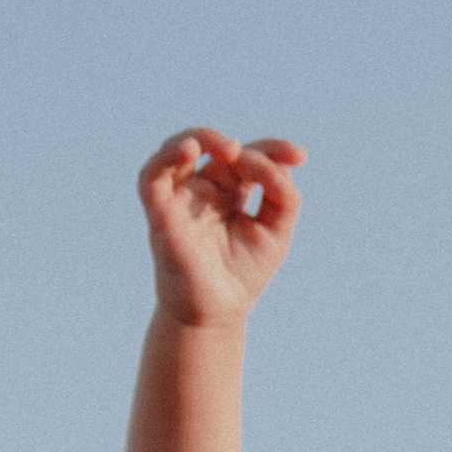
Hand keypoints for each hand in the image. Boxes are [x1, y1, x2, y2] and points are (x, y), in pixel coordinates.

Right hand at [139, 129, 306, 329]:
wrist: (218, 313)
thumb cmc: (242, 274)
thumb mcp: (275, 234)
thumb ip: (282, 199)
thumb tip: (284, 167)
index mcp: (228, 192)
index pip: (247, 158)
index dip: (273, 150)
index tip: (299, 156)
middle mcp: (202, 190)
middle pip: (218, 149)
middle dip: (245, 149)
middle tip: (266, 159)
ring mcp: (180, 199)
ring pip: (177, 150)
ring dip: (201, 138)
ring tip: (229, 148)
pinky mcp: (160, 213)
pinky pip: (152, 176)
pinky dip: (167, 157)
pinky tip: (189, 150)